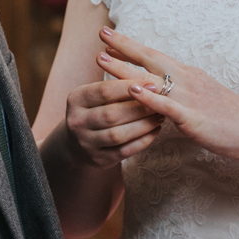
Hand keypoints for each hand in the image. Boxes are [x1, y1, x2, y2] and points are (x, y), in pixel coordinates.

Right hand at [63, 52, 164, 167]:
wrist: (76, 141)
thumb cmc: (94, 109)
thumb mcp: (95, 94)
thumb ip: (115, 86)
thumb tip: (149, 79)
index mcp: (76, 99)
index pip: (104, 91)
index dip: (129, 87)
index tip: (152, 84)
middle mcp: (77, 122)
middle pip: (112, 114)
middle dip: (140, 108)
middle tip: (162, 101)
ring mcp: (86, 143)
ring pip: (119, 135)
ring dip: (143, 125)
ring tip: (161, 115)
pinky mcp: (98, 160)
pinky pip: (124, 151)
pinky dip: (142, 141)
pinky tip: (155, 130)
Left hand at [97, 26, 238, 161]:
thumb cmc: (233, 118)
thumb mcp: (205, 97)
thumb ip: (184, 91)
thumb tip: (166, 89)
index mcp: (189, 75)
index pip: (155, 56)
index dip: (132, 46)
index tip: (110, 36)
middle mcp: (188, 80)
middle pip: (150, 59)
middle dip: (123, 47)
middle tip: (100, 34)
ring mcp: (190, 97)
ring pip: (152, 80)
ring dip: (125, 69)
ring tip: (102, 60)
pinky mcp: (193, 117)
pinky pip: (167, 106)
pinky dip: (148, 97)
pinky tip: (131, 91)